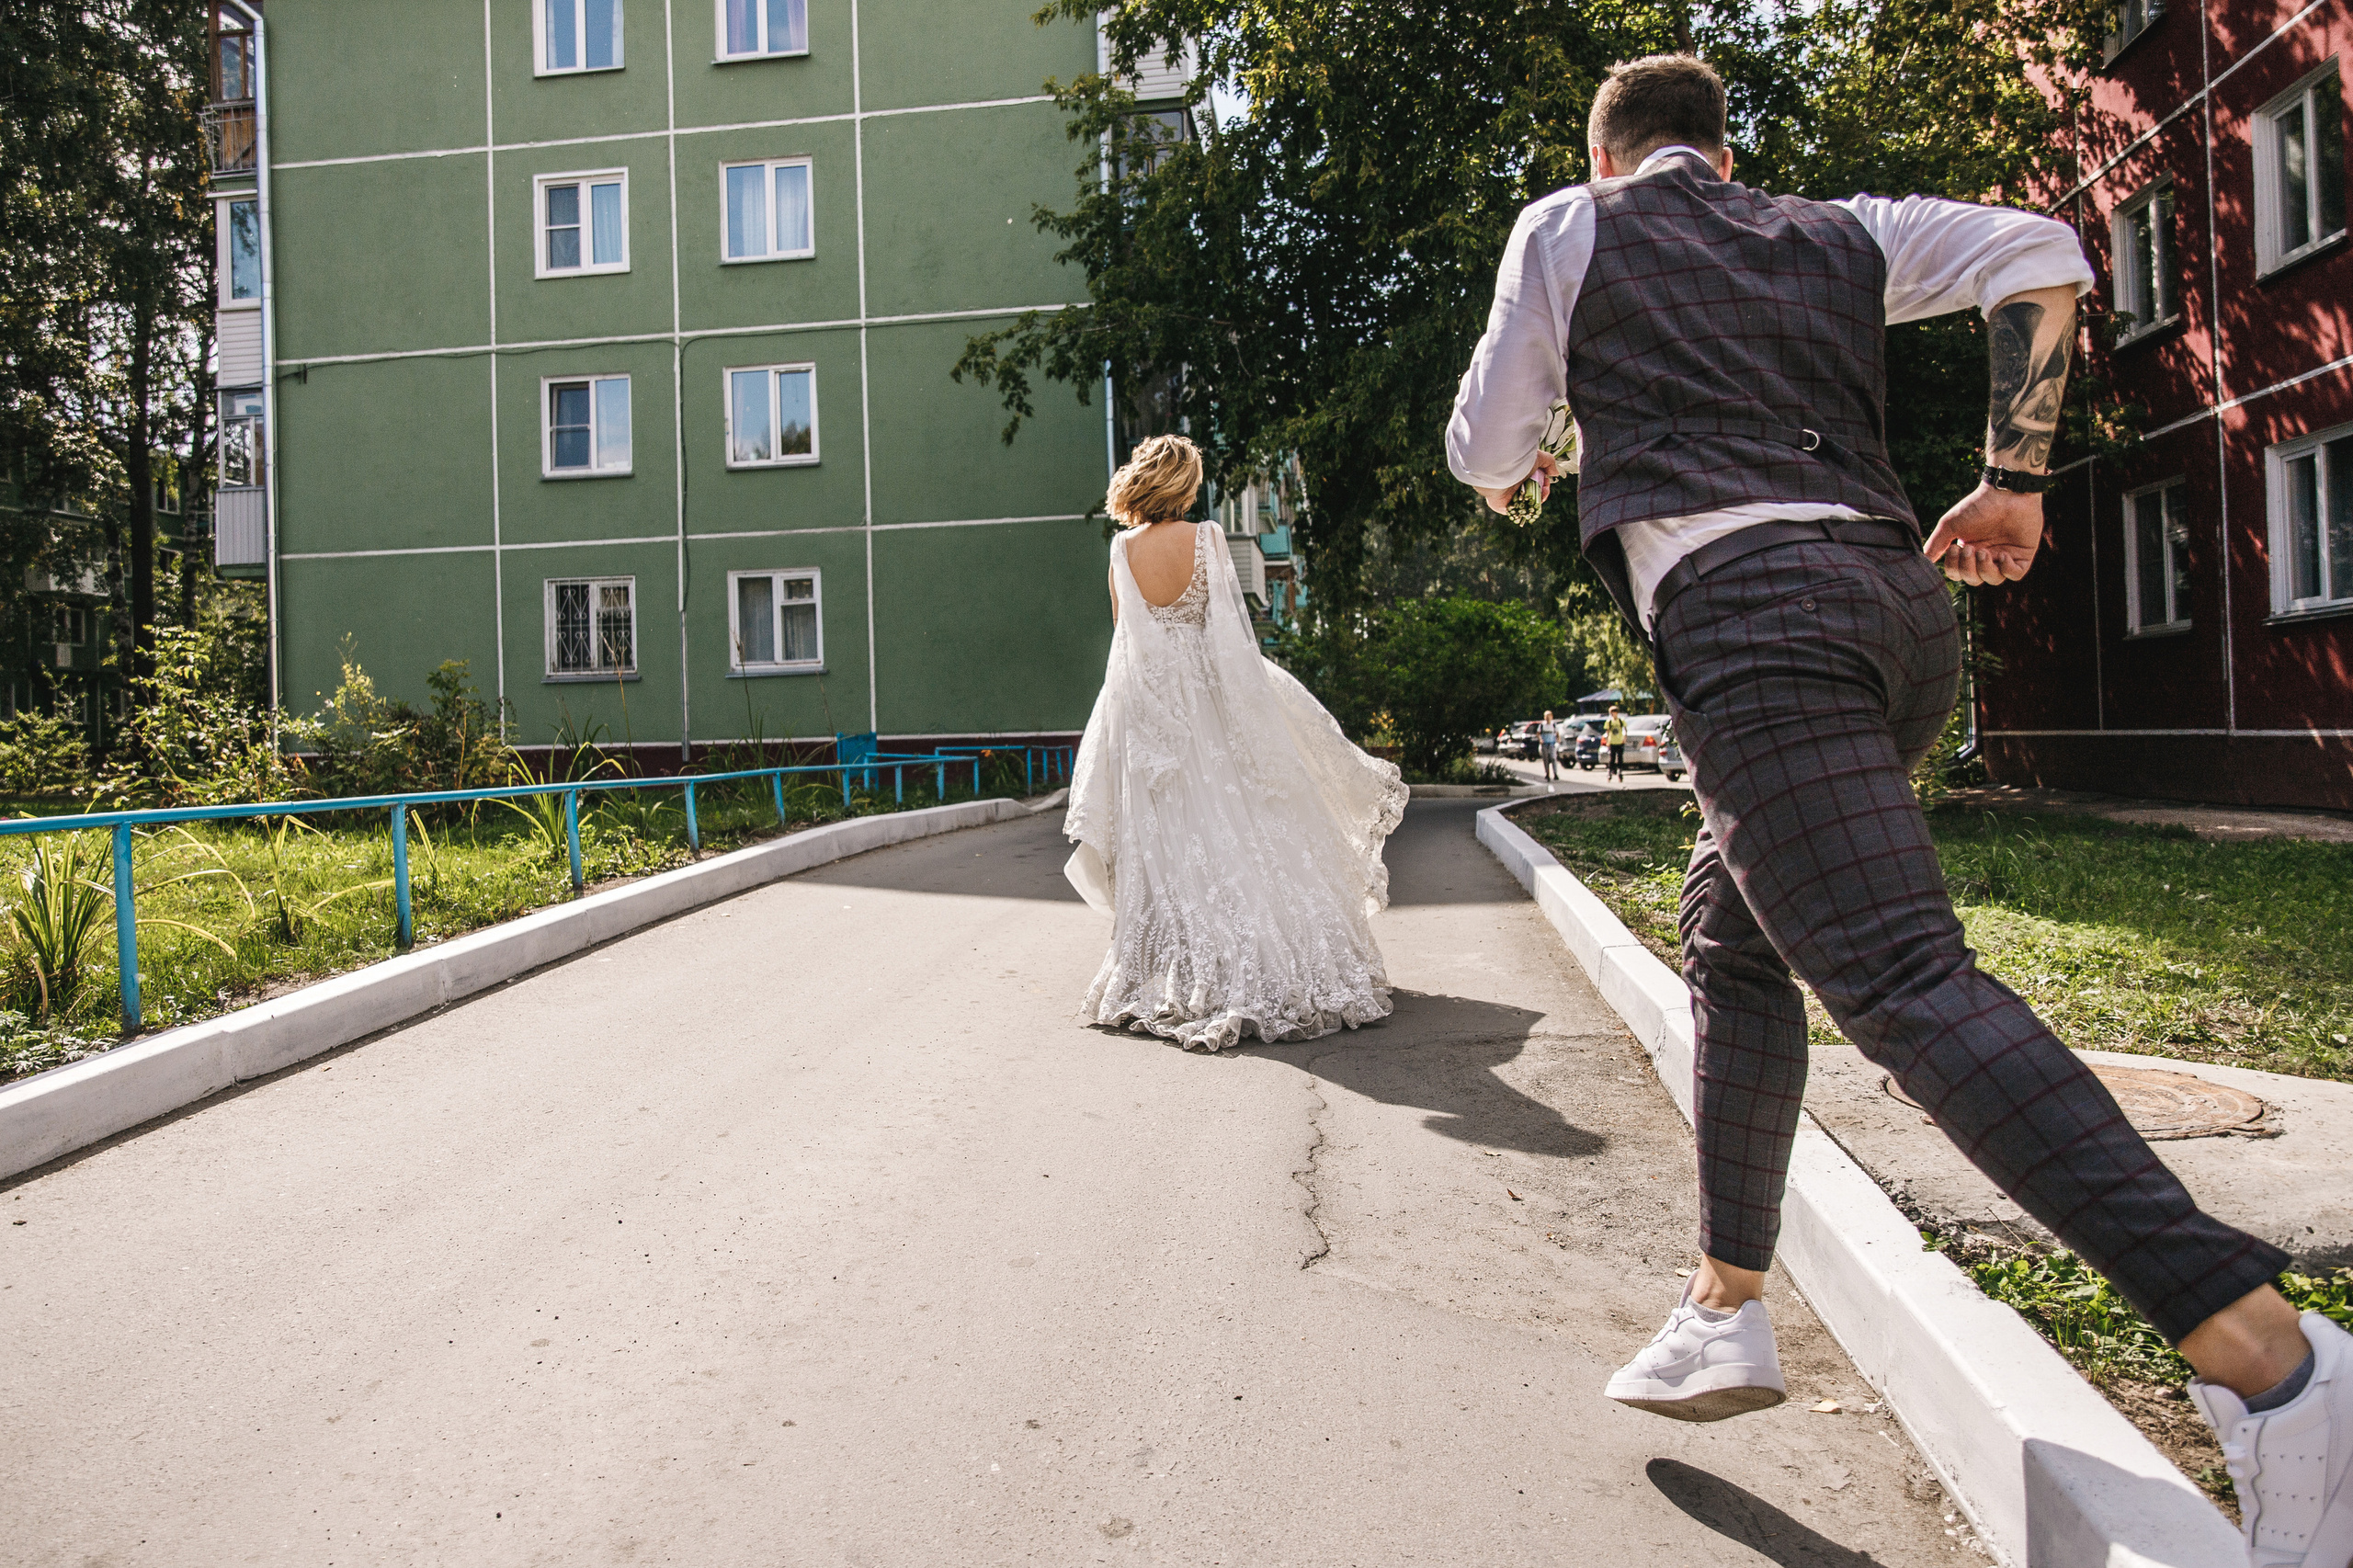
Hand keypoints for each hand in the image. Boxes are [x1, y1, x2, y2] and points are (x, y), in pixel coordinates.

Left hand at [1477, 449, 1562, 515]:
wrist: (1502, 472)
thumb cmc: (1518, 463)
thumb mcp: (1538, 457)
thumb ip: (1549, 462)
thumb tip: (1555, 473)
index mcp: (1520, 475)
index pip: (1534, 482)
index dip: (1543, 484)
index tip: (1546, 481)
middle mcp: (1514, 486)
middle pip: (1533, 493)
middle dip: (1542, 492)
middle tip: (1544, 488)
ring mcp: (1510, 497)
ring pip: (1528, 504)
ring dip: (1538, 500)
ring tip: (1541, 493)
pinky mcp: (1505, 508)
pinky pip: (1520, 512)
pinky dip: (1529, 509)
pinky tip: (1534, 502)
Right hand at [1922, 483, 2043, 585]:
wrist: (2006, 492)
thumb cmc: (1977, 506)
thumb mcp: (1950, 525)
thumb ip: (1936, 545)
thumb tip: (1923, 562)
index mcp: (1969, 551)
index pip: (1959, 573)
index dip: (1954, 568)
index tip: (1954, 548)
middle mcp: (1987, 556)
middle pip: (1974, 579)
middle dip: (1969, 568)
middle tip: (1970, 549)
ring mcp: (2005, 556)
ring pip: (1994, 579)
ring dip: (1985, 569)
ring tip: (1984, 552)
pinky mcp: (2023, 555)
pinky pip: (2015, 574)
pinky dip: (2008, 569)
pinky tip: (2003, 555)